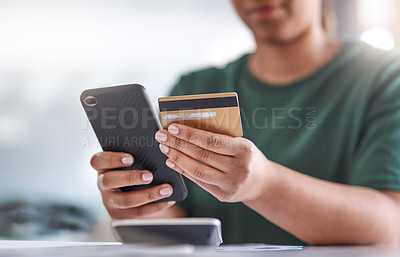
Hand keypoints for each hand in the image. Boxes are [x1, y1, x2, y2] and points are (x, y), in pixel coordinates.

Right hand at [90, 152, 174, 218]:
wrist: (132, 191)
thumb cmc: (133, 168)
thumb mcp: (132, 160)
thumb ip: (138, 153)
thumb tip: (156, 145)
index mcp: (103, 166)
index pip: (97, 161)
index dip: (112, 159)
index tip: (130, 158)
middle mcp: (103, 184)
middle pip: (109, 181)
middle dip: (130, 178)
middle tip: (149, 176)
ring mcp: (110, 201)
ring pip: (125, 200)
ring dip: (148, 195)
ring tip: (166, 189)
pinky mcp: (120, 215)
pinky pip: (137, 213)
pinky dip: (155, 206)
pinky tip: (168, 200)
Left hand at [155, 124, 273, 202]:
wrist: (263, 183)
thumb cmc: (247, 157)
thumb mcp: (240, 143)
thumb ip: (219, 138)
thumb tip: (187, 129)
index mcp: (244, 150)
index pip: (212, 141)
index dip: (190, 134)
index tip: (173, 127)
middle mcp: (239, 169)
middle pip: (202, 155)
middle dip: (178, 144)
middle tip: (161, 135)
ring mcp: (231, 185)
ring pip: (197, 170)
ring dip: (177, 157)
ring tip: (164, 147)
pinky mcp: (223, 196)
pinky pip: (198, 181)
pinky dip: (183, 170)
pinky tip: (172, 161)